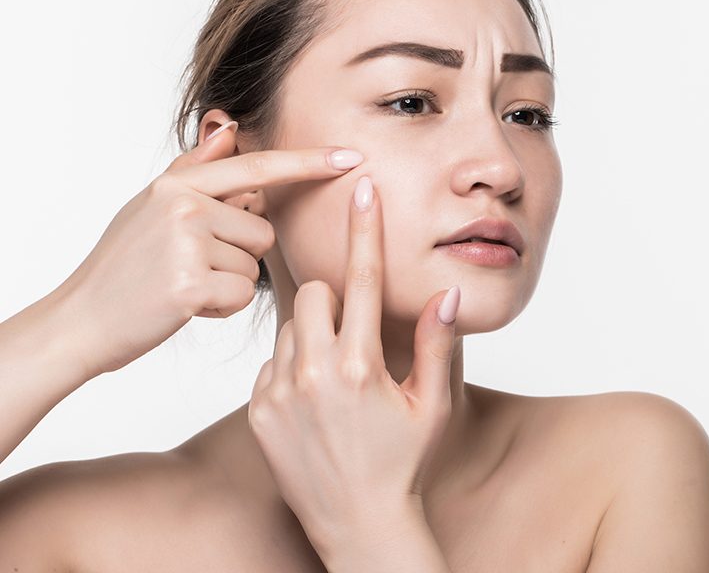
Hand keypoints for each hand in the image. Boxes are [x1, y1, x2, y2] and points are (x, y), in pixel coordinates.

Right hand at [57, 120, 364, 376]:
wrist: (81, 319)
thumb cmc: (124, 265)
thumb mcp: (151, 206)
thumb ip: (195, 170)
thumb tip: (229, 129)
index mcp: (177, 183)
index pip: (257, 167)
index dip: (308, 163)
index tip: (351, 157)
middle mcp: (183, 205)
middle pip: (263, 229)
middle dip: (240, 253)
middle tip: (193, 264)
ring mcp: (185, 243)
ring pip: (253, 264)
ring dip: (229, 281)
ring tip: (186, 284)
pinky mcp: (189, 284)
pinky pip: (240, 294)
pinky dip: (221, 306)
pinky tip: (187, 305)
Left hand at [247, 174, 460, 550]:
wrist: (357, 525)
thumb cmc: (403, 463)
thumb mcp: (432, 405)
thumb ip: (437, 344)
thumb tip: (445, 294)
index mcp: (362, 366)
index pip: (365, 279)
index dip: (366, 229)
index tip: (362, 189)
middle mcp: (314, 373)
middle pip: (313, 291)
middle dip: (333, 299)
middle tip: (352, 334)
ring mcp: (279, 392)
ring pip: (290, 325)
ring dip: (312, 334)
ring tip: (334, 377)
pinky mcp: (257, 409)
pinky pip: (271, 361)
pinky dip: (291, 365)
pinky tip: (311, 400)